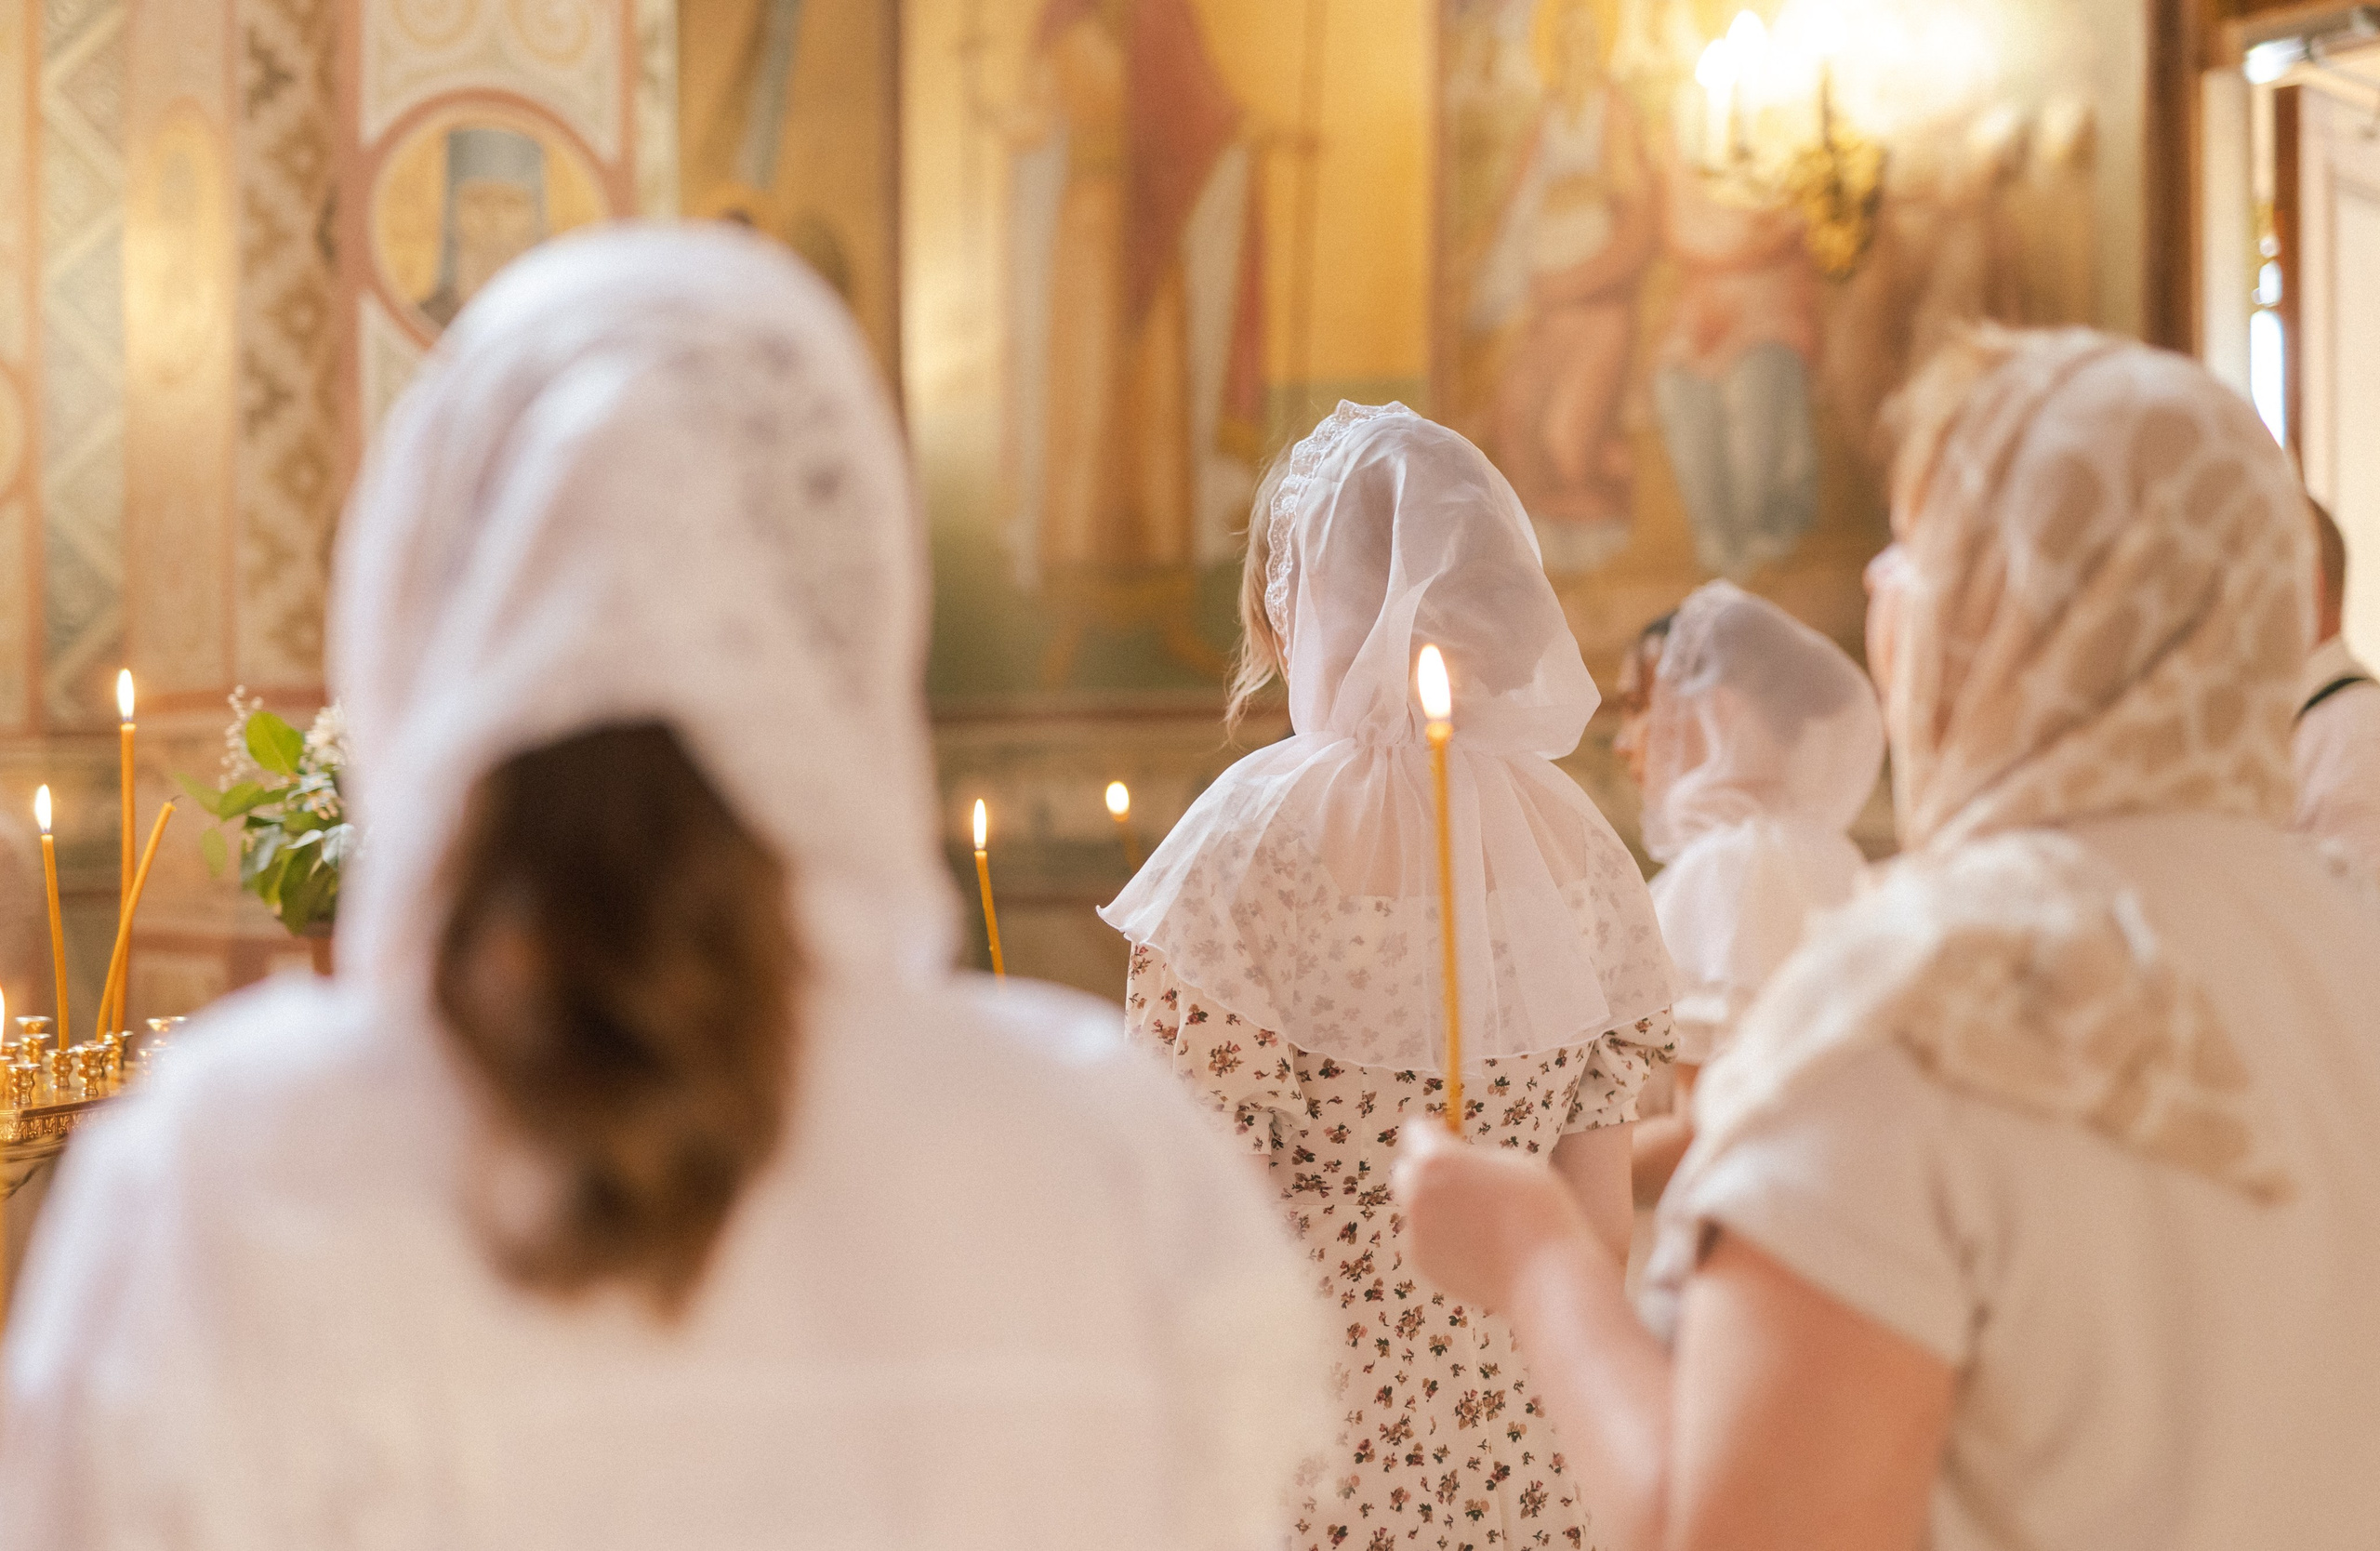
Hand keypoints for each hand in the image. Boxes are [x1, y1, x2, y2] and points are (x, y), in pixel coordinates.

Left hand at [1393, 1123, 1601, 1310]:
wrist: (1545, 1276)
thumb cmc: (1538, 1212)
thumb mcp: (1510, 1162)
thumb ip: (1472, 1158)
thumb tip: (1458, 1161)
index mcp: (1437, 1160)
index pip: (1416, 1131)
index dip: (1434, 1132)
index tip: (1450, 1137)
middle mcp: (1416, 1193)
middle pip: (1407, 1171)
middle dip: (1427, 1170)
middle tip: (1460, 1178)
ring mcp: (1414, 1230)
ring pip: (1416, 1208)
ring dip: (1436, 1206)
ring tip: (1479, 1221)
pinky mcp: (1420, 1261)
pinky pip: (1424, 1238)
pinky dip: (1441, 1238)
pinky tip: (1476, 1247)